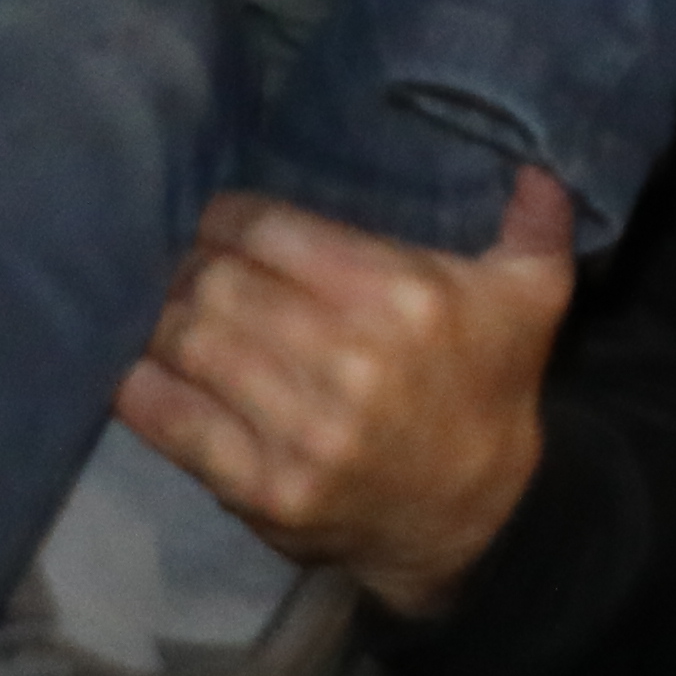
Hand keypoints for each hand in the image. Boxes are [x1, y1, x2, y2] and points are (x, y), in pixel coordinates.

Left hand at [114, 168, 572, 624]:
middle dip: (192, 269)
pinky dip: (144, 389)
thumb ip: (538, 220)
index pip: (275, 234)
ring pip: (191, 347)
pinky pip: (176, 424)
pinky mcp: (264, 487)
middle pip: (221, 287)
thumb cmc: (490, 388)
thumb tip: (536, 160)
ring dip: (163, 321)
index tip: (219, 220)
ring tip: (164, 309)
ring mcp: (303, 430)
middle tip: (185, 265)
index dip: (230, 219)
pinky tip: (137, 367)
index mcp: (407, 297)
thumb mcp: (535, 296)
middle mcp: (351, 359)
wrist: (475, 515)